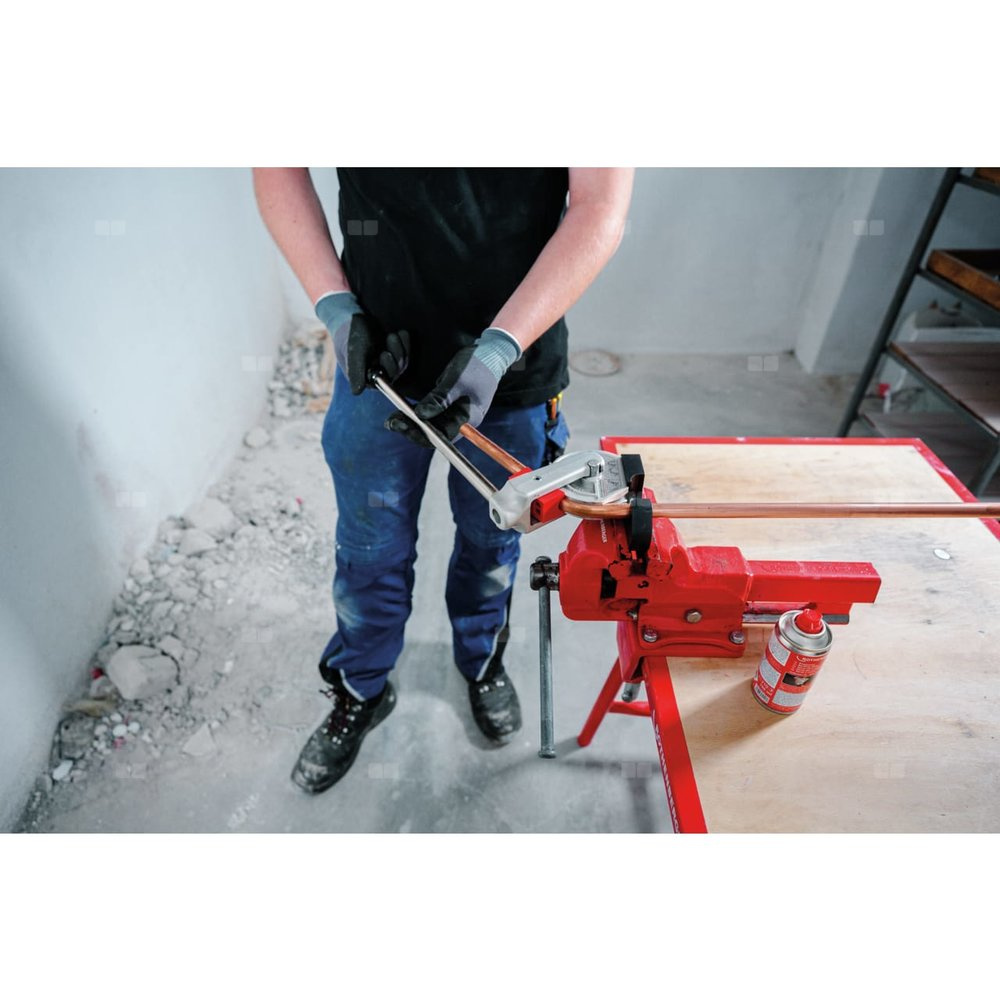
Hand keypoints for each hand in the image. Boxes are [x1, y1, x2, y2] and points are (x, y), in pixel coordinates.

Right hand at [315, 291, 408, 394]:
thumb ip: (356, 372)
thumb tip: (357, 392)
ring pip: (401, 362)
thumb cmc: (350, 338)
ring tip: (392, 335)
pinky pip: (405, 352)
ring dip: (400, 347)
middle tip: (390, 338)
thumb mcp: (354, 355)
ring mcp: (386, 364)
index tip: (385, 354)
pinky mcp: (393, 353)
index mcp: (366, 378)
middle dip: (395, 355)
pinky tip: (401, 333)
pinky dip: (405, 342)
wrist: (353, 320)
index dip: (389, 369)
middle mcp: (377, 373)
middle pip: (395, 371)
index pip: (384, 382)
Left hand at [386, 327, 521, 444]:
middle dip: (411, 429)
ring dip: (412, 422)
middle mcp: (460, 420)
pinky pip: (431, 413)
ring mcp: (455, 413)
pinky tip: (403, 409)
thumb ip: (439, 399)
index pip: (441, 437)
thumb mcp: (456, 381)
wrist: (489, 353)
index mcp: (467, 420)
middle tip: (391, 422)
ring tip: (393, 418)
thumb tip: (420, 415)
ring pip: (430, 424)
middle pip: (434, 433)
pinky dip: (417, 412)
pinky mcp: (449, 404)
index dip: (420, 435)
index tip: (401, 426)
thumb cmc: (477, 366)